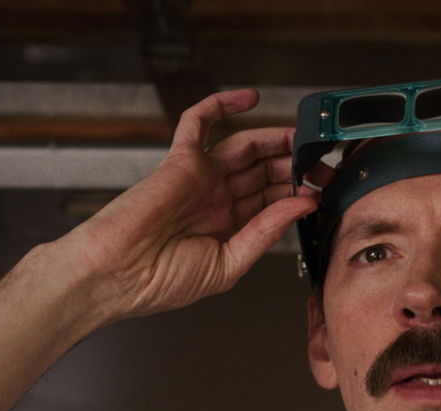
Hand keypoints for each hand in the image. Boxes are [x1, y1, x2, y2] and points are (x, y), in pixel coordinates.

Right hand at [51, 88, 318, 322]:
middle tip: (321, 162)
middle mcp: (216, 200)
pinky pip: (199, 122)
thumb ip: (265, 232)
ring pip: (244, 146)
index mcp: (228, 228)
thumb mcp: (228, 265)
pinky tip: (249, 98)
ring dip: (274, 140)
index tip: (323, 189)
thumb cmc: (160, 281)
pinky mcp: (180, 160)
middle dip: (293, 166)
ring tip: (302, 138)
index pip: (271, 202)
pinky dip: (220, 104)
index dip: (297, 192)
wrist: (117, 275)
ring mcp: (199, 178)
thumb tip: (301, 206)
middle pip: (263, 172)